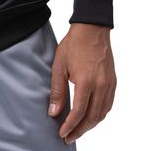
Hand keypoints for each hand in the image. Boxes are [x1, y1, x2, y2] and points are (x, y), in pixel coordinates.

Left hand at [47, 22, 116, 144]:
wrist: (91, 30)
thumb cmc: (73, 45)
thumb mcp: (59, 66)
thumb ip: (57, 90)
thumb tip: (53, 111)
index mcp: (86, 82)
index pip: (79, 112)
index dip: (70, 126)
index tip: (62, 133)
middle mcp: (101, 86)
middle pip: (92, 117)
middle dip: (80, 130)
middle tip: (69, 137)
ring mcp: (109, 85)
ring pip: (102, 113)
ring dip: (90, 125)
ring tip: (78, 130)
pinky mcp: (113, 82)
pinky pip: (108, 105)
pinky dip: (100, 115)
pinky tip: (91, 117)